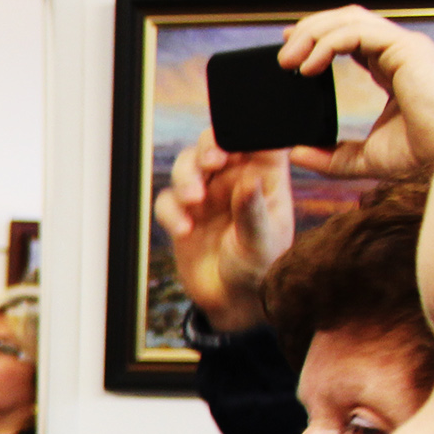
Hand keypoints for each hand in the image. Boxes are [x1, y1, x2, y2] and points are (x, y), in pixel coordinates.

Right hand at [154, 133, 293, 331]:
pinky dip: (171, 212)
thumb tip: (249, 180)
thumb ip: (254, 211)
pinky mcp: (183, 213)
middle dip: (207, 148)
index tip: (235, 144)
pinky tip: (183, 231)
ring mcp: (207, 196)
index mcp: (265, 179)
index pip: (257, 141)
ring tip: (194, 201)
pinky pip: (168, 200)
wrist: (233, 301)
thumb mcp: (263, 242)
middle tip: (210, 163)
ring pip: (187, 166)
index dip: (244, 133)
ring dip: (185, 177)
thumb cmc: (260, 270)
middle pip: (215, 144)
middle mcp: (234, 181)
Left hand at [277, 5, 433, 180]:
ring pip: (350, 18)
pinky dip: (328, 43)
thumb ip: (331, 157)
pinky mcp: (406, 47)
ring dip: (313, 33)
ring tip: (287, 61)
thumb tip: (296, 154)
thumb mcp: (365, 158)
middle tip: (281, 57)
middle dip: (309, 31)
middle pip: (347, 20)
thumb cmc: (422, 151)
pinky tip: (309, 66)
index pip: (350, 38)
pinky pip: (358, 32)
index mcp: (390, 68)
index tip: (289, 53)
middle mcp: (396, 51)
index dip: (318, 38)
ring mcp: (403, 46)